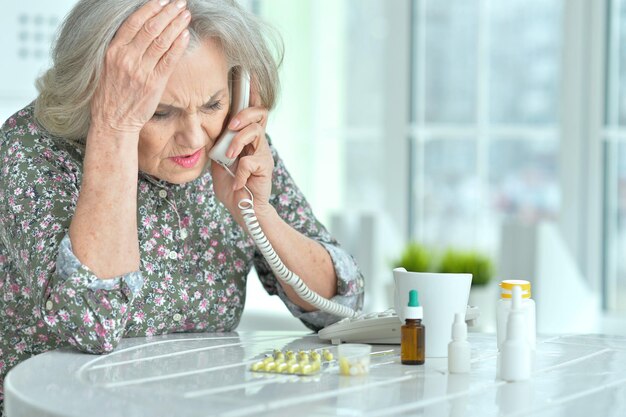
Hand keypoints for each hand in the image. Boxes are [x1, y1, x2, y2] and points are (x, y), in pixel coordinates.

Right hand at [90, 0, 190, 135]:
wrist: (112, 120)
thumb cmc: (111, 94)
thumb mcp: (108, 65)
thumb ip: (122, 48)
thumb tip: (138, 30)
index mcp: (113, 50)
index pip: (134, 22)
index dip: (150, 8)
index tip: (162, 0)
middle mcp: (126, 58)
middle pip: (151, 28)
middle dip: (168, 12)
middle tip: (180, 2)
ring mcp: (140, 70)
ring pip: (161, 41)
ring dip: (176, 25)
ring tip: (186, 14)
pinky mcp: (153, 83)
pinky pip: (169, 60)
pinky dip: (178, 46)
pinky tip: (185, 34)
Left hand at [210, 84, 273, 217]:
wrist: (244, 211)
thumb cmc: (232, 185)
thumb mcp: (219, 160)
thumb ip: (218, 143)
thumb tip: (206, 127)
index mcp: (247, 139)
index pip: (252, 110)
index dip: (252, 92)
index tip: (248, 74)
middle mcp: (258, 143)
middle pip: (260, 113)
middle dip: (244, 113)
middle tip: (231, 125)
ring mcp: (263, 155)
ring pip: (256, 132)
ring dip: (238, 140)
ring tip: (229, 155)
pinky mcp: (265, 168)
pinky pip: (249, 160)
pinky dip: (239, 172)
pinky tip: (237, 182)